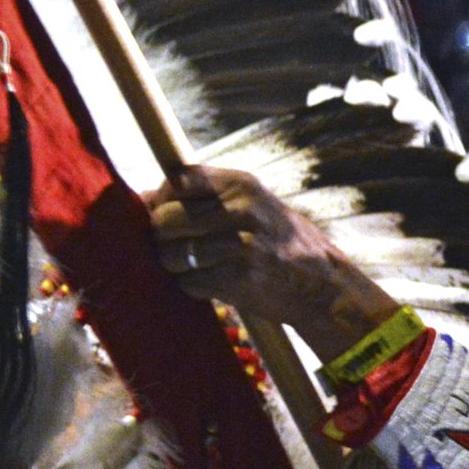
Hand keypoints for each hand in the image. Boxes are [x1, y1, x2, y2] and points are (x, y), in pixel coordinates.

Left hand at [147, 165, 400, 359]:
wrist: (326, 286)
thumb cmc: (282, 243)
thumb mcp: (255, 204)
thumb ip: (205, 197)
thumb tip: (143, 199)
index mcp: (243, 184)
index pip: (176, 182)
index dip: (163, 200)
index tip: (171, 214)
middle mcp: (241, 210)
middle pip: (165, 219)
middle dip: (163, 237)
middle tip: (179, 247)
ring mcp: (239, 246)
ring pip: (171, 254)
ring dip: (176, 266)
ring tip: (198, 267)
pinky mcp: (237, 279)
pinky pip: (188, 282)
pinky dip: (193, 286)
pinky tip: (214, 282)